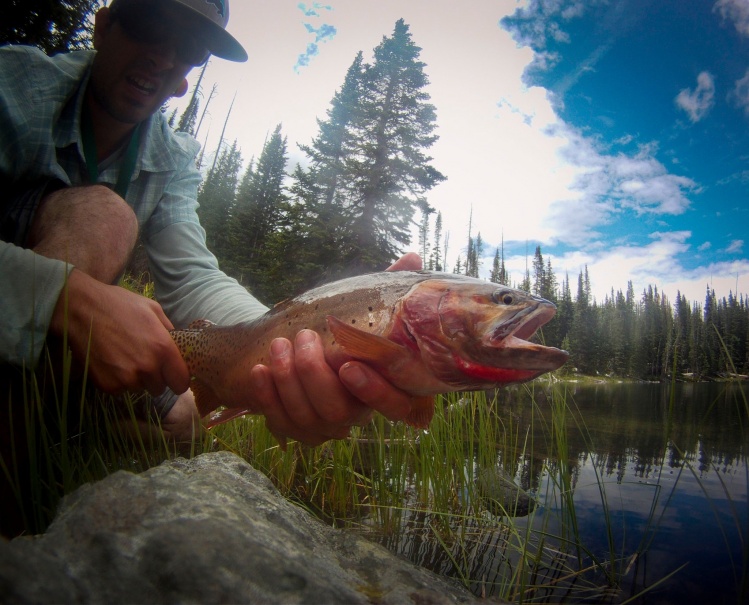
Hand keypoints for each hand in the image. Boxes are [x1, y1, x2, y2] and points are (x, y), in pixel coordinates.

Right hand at [50, 269, 189, 396]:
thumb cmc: (119, 305)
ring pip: (140, 388)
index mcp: (163, 349)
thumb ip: (169, 331)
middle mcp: (147, 367)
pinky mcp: (107, 385)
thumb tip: (179, 347)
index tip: (172, 374)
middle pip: (160, 388)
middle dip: (155, 377)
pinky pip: (120, 389)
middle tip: (143, 359)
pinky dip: (118, 379)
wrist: (81, 309)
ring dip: (136, 378)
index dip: (177, 379)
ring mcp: (126, 379)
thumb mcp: (153, 309)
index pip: (180, 383)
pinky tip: (111, 360)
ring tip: (124, 356)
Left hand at [250, 253, 422, 445]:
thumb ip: (388, 286)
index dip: (374, 392)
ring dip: (289, 381)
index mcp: (383, 388)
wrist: (288, 343)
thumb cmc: (334, 324)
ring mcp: (324, 427)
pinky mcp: (294, 428)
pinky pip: (281, 422)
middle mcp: (356, 414)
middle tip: (302, 337)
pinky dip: (267, 396)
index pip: (395, 406)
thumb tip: (412, 257)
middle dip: (316, 376)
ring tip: (279, 344)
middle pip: (341, 413)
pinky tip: (259, 368)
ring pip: (310, 419)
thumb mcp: (362, 304)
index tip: (348, 364)